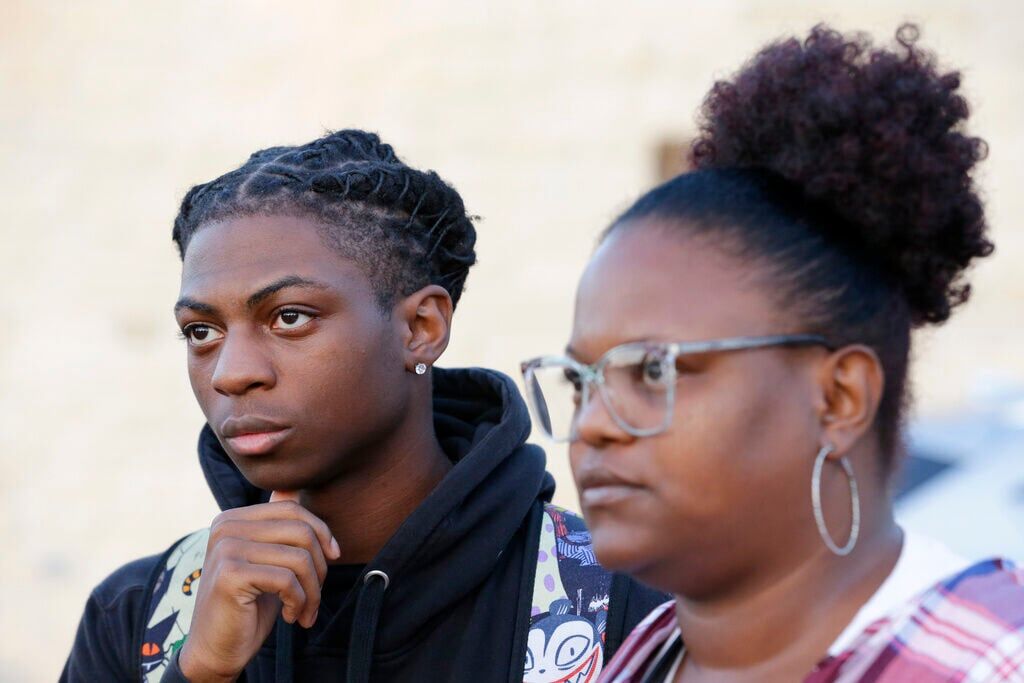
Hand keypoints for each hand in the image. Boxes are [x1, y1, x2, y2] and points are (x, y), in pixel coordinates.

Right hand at [178, 491, 340, 681]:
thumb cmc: (247, 606)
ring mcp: (225, 549)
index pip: (292, 509)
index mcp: (232, 518)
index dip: (321, 531)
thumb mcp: (265, 560)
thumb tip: (289, 489)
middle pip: (301, 531)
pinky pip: (288, 580)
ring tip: (305, 610)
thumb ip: (273, 526)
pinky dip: (300, 602)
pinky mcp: (231, 575)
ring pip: (299, 558)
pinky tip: (291, 617)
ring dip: (313, 591)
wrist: (216, 650)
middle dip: (320, 566)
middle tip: (315, 594)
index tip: (333, 557)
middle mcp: (225, 527)